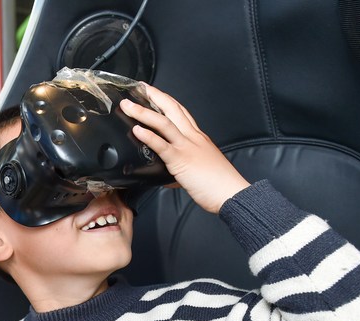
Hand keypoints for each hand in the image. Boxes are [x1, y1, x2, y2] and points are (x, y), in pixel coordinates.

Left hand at [120, 84, 249, 213]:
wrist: (231, 192)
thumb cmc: (218, 184)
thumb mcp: (199, 170)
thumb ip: (182, 170)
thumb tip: (169, 178)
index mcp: (198, 137)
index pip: (181, 112)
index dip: (167, 100)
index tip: (154, 92)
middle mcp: (193, 137)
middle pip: (172, 109)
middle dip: (154, 96)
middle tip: (140, 88)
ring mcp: (187, 147)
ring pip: (163, 123)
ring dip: (143, 112)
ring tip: (128, 106)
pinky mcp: (181, 160)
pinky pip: (162, 145)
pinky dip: (148, 135)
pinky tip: (137, 129)